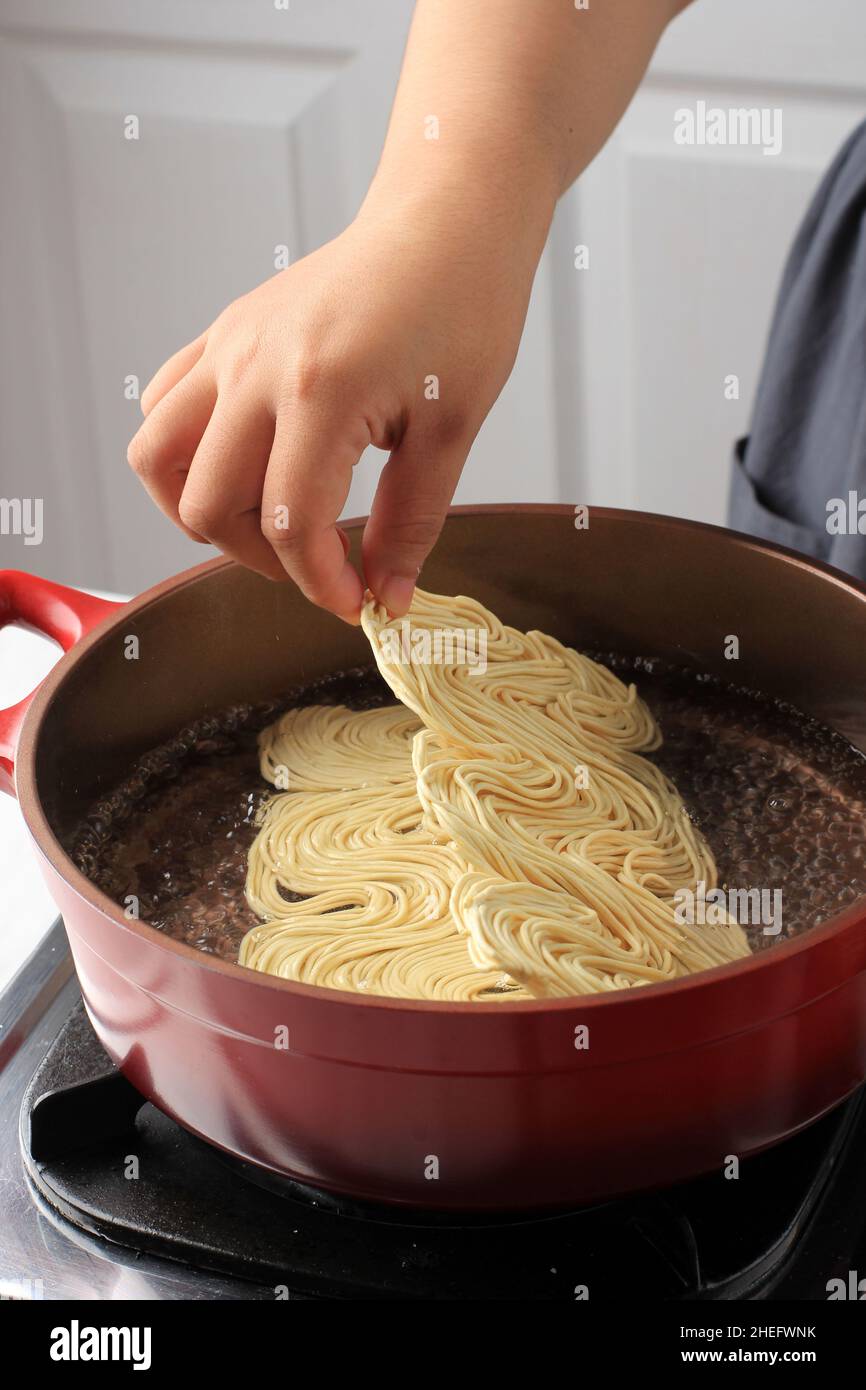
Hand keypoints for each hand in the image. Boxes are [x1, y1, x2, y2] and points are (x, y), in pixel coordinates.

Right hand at [127, 189, 547, 620]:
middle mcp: (255, 367)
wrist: (445, 222)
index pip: (290, 524)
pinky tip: (246, 465)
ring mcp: (229, 346)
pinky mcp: (223, 334)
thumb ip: (411, 522)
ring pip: (158, 457)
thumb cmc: (463, 308)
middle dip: (263, 559)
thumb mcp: (453, 430)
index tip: (356, 602)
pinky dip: (185, 454)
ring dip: (201, 510)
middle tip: (320, 564)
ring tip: (265, 522)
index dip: (321, 583)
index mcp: (320, 391)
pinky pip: (164, 407)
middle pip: (209, 504)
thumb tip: (387, 595)